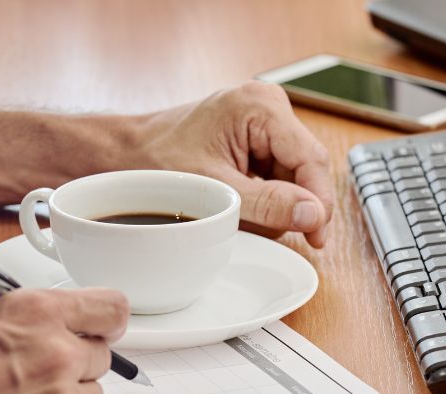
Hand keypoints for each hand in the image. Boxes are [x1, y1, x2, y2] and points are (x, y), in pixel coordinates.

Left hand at [138, 82, 334, 248]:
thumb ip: (269, 204)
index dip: (319, 202)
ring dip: (280, 203)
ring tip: (249, 216)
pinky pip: (282, 175)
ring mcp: (266, 121)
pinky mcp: (260, 138)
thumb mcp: (215, 189)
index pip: (311, 159)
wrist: (126, 153)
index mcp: (260, 106)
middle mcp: (269, 106)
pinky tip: (248, 207)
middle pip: (308, 167)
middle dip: (298, 204)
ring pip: (297, 175)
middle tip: (286, 235)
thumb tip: (313, 215)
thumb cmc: (155, 161)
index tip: (316, 236)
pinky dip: (270, 198)